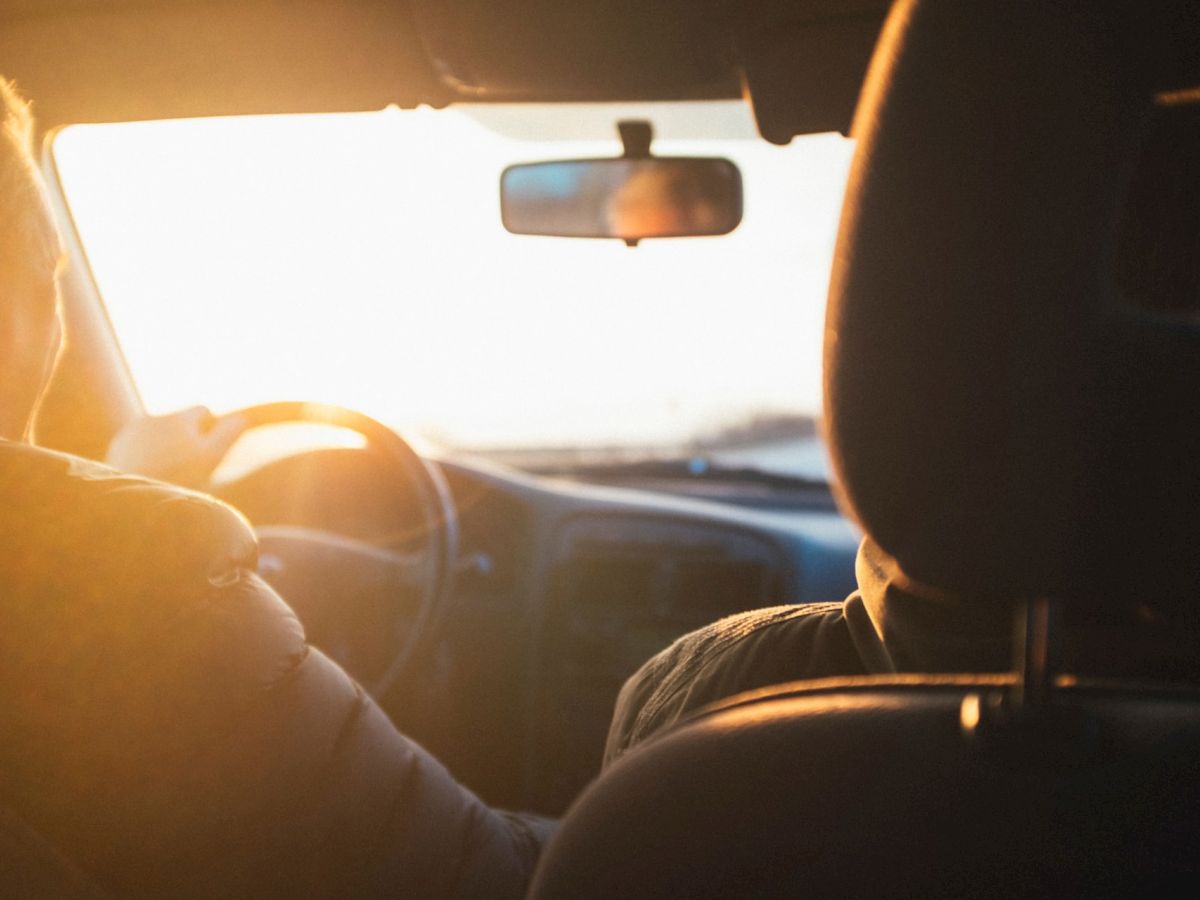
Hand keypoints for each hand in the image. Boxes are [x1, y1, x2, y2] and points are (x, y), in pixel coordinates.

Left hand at [104, 406, 247, 487]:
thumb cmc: (176, 479)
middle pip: (178, 422)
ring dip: (164, 447)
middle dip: (185, 438)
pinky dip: (144, 456)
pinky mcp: (116, 446)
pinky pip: (137, 445)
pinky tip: (147, 476)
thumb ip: (227, 434)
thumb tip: (243, 417)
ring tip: (166, 475)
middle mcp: (154, 418)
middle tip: (188, 468)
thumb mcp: (211, 457)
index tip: (207, 450)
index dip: (209, 429)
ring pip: (157, 433)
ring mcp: (132, 431)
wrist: (132, 499)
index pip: (202, 410)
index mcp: (179, 418)